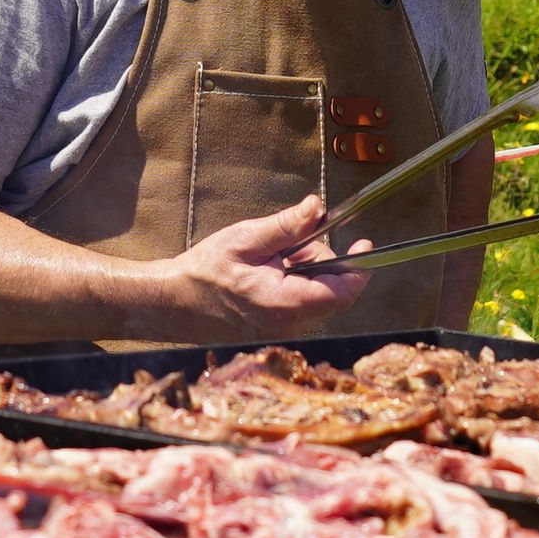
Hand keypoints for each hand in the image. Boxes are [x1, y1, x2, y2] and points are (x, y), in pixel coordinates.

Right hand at [149, 198, 371, 339]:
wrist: (174, 303)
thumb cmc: (205, 272)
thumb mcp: (247, 239)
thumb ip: (287, 226)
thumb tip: (319, 207)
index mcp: (286, 303)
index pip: (343, 292)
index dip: (360, 268)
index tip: (364, 243)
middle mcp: (291, 324)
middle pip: (332, 291)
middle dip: (322, 260)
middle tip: (293, 240)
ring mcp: (284, 330)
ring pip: (317, 296)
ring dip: (306, 271)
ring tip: (272, 256)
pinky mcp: (277, 329)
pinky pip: (302, 304)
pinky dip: (295, 282)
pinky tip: (269, 271)